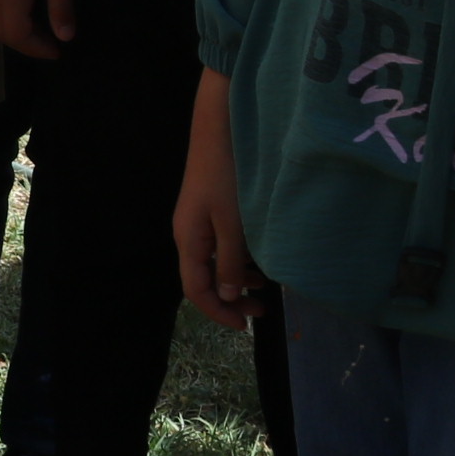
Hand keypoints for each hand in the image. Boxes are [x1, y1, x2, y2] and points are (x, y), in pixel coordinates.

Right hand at [0, 0, 75, 61]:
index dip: (36, 49)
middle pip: (3, 34)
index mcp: (10, 0)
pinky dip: (11, 22)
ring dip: (18, 35)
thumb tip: (65, 38)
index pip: (17, 36)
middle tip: (50, 47)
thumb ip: (61, 7)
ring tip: (41, 34)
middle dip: (27, 46)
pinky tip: (28, 16)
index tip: (57, 52)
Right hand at [171, 70, 259, 331]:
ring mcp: (198, 222)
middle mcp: (188, 235)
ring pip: (213, 264)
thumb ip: (231, 262)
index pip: (195, 289)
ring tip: (265, 290)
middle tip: (261, 312)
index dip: (218, 311)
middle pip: (202, 280)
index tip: (245, 326)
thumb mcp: (233, 223)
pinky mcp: (209, 211)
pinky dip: (238, 261)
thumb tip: (229, 296)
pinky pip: (220, 248)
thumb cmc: (226, 176)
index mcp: (188, 240)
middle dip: (229, 300)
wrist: (219, 129)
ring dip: (236, 281)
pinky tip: (259, 261)